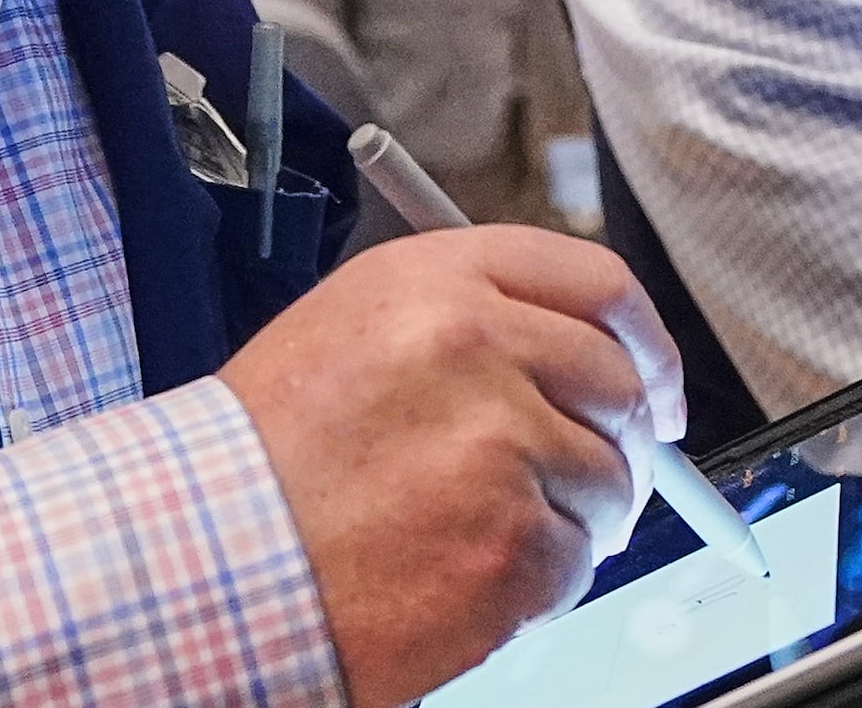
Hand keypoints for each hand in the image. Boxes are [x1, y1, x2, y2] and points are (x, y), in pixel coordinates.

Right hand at [225, 226, 684, 707]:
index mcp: (439, 280)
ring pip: (608, 479)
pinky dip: (541, 582)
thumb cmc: (264, 459)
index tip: (654, 382)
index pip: (597, 283)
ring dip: (577, 518)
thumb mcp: (355, 332)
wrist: (206, 558)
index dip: (642, 337)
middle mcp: (481, 343)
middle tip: (599, 479)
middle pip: (619, 383)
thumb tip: (573, 361)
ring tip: (490, 537)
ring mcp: (504, 442)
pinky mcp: (515, 540)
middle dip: (624, 440)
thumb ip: (468, 323)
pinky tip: (468, 577)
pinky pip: (577, 560)